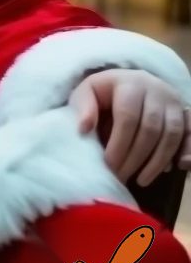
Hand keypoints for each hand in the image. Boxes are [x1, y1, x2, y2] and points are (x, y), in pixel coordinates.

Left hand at [69, 69, 190, 186]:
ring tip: (141, 180)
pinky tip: (168, 170)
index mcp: (130, 83)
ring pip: (172, 135)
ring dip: (157, 162)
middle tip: (122, 176)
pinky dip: (182, 154)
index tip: (110, 165)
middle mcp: (156, 90)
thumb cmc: (104, 91)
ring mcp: (174, 101)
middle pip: (150, 129)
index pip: (127, 116)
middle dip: (136, 157)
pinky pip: (188, 136)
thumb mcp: (87, 93)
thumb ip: (84, 108)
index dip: (119, 143)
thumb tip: (83, 129)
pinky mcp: (185, 113)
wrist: (130, 82)